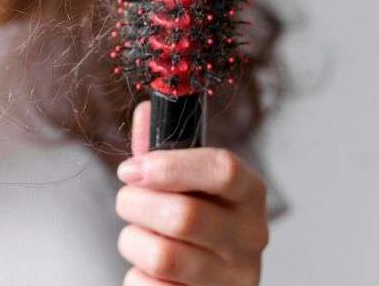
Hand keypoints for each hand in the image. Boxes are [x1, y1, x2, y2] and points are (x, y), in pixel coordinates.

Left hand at [114, 101, 268, 285]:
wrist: (207, 282)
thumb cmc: (194, 224)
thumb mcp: (186, 183)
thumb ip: (164, 149)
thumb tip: (146, 110)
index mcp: (249, 195)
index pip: (223, 170)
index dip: (170, 166)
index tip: (131, 168)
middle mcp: (251, 238)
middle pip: (184, 216)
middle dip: (136, 205)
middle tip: (127, 202)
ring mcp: (234, 279)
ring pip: (162, 256)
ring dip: (133, 242)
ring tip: (139, 238)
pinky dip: (136, 277)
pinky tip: (149, 271)